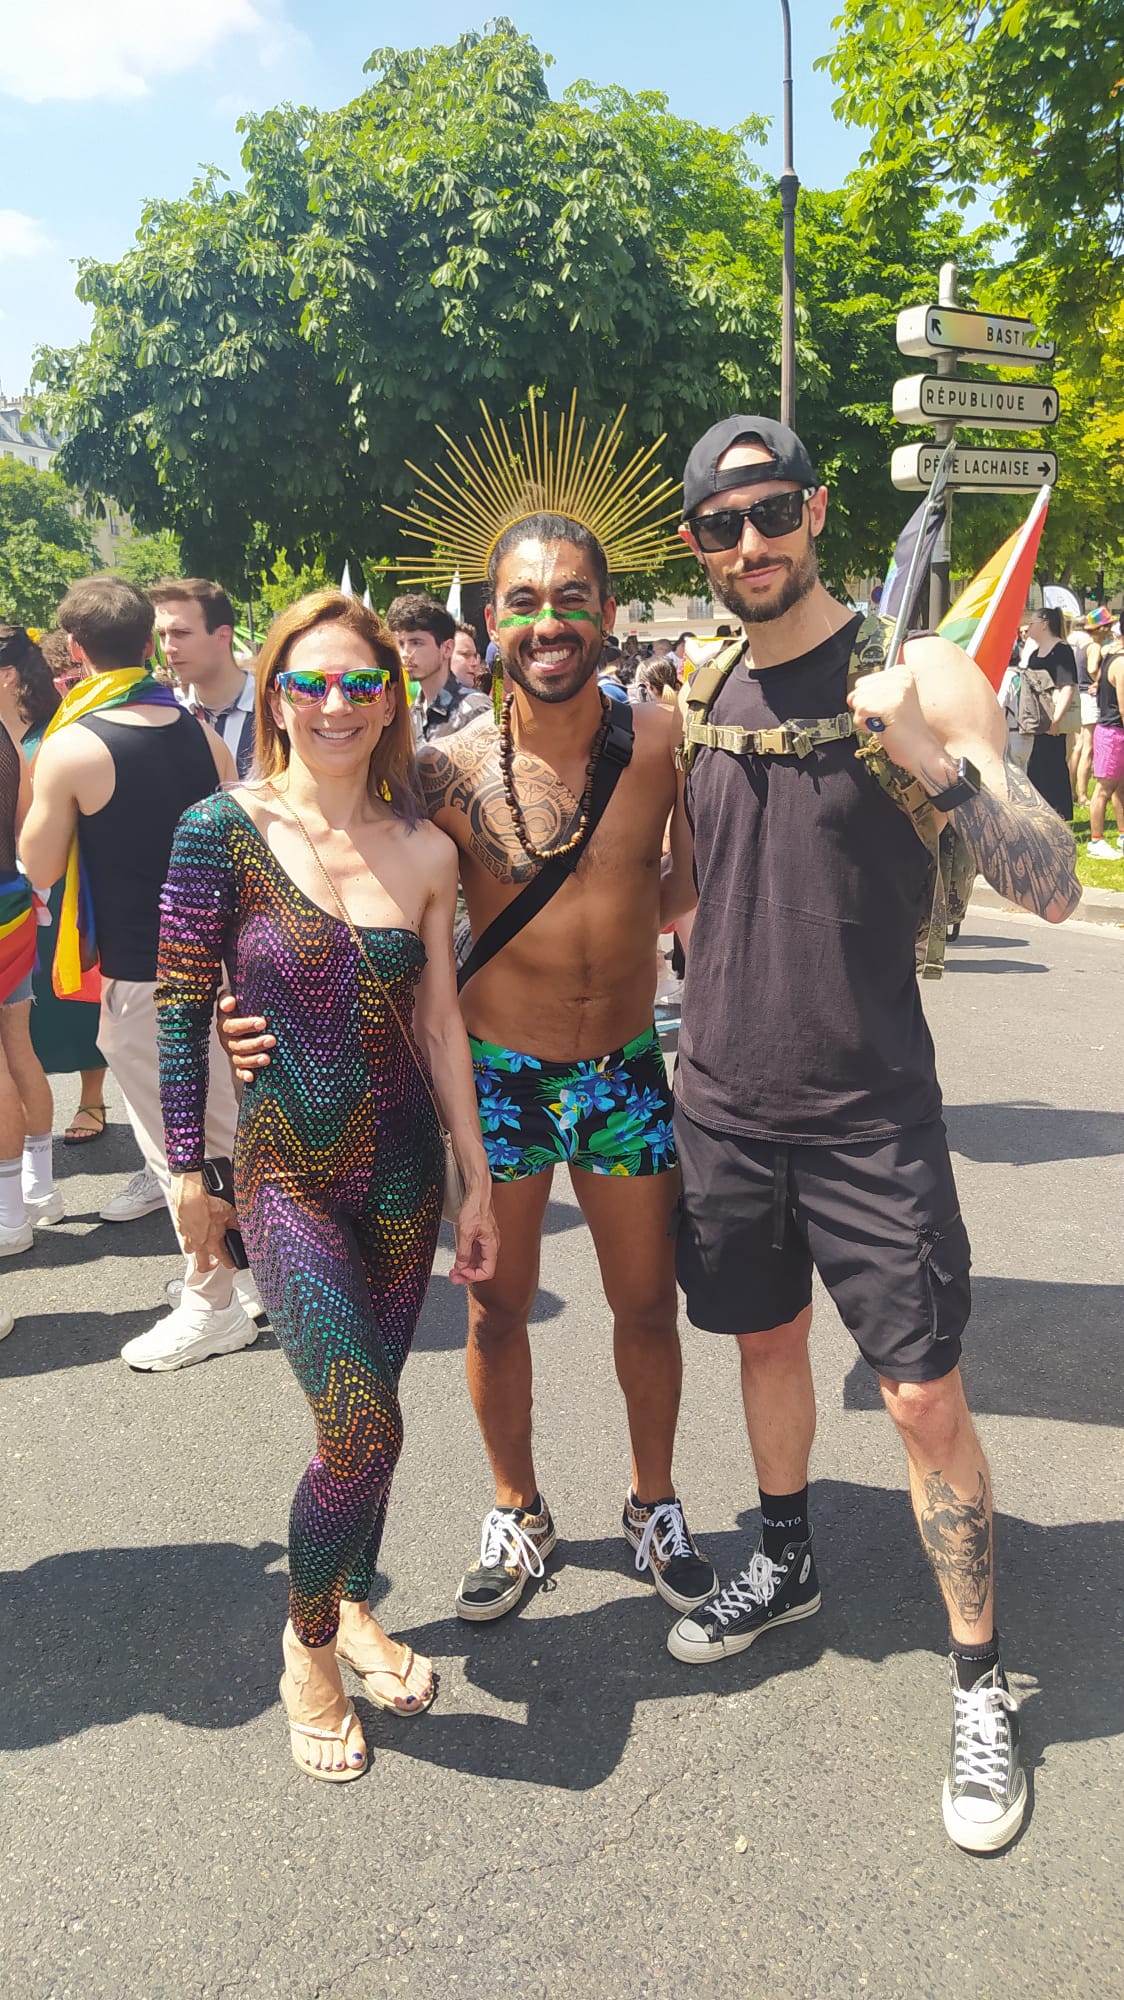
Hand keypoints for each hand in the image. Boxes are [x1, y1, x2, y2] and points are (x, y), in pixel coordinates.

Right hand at [170, 1173, 235, 1272]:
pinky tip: (193, 1230)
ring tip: (201, 1246)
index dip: (230, 1264)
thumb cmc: (207, 1207)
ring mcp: (188, 1241)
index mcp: (213, 1244)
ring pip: (191, 1253)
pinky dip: (189, 1237)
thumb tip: (242, 1227)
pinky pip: (184, 1239)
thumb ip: (235, 1223)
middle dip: (208, 1268)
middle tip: (214, 1264)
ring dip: (196, 1251)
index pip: (224, 1261)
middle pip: (202, 1267)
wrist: (190, 1199)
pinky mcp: (180, 1231)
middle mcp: (200, 1246)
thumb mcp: (228, 1214)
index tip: (232, 1264)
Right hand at [217, 991, 274, 1084]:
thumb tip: (229, 1002)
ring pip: (240, 1059)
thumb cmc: (239, 1004)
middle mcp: (227, 1039)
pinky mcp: (238, 1062)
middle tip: (272, 1040)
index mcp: (225, 1023)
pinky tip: (252, 1077)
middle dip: (255, 1044)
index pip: (232, 1026)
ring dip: (253, 1060)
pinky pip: (238, 1070)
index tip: (262, 1023)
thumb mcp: (231, 997)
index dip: (246, 1026)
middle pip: (238, 1045)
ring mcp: (232, 1052)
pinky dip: (244, 1075)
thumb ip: (228, 997)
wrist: (239, 1015)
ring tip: (267, 1059)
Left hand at [448, 1179, 498, 1286]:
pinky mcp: (479, 1237)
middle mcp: (491, 1246)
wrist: (476, 1193)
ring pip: (477, 1262)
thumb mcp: (465, 1232)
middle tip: (453, 1277)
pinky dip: (465, 1259)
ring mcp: (485, 1242)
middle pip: (482, 1268)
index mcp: (492, 1245)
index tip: (461, 1273)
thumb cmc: (475, 1208)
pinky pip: (474, 1253)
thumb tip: (460, 1267)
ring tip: (453, 1271)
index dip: (474, 1276)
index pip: (487, 1271)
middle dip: (467, 1275)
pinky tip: (457, 1260)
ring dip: (465, 1268)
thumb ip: (463, 1252)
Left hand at [848, 663, 943, 780]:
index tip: (884, 709)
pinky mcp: (890, 704)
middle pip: (858, 688)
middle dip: (865, 707)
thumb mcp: (888, 702)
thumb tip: (851, 695)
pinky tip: (882, 727)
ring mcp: (896, 690)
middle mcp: (900, 677)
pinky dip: (865, 724)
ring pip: (857, 699)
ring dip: (866, 717)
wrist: (920, 750)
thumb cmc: (904, 731)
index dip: (868, 700)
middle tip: (884, 717)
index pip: (863, 681)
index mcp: (901, 672)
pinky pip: (860, 711)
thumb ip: (872, 691)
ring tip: (884, 722)